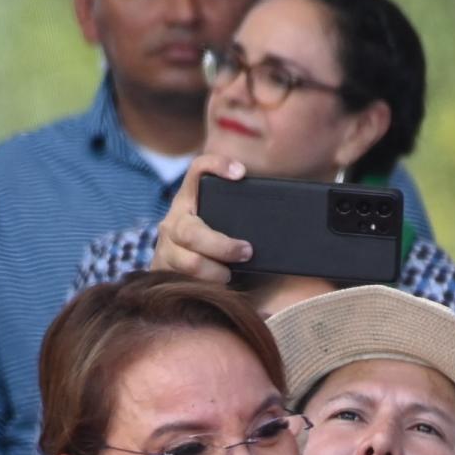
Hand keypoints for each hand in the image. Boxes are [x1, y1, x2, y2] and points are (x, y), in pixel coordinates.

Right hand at [148, 154, 250, 282]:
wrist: (181, 274)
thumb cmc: (217, 246)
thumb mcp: (225, 224)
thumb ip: (241, 215)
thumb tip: (293, 215)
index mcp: (190, 200)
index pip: (198, 171)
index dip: (216, 165)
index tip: (241, 174)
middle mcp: (173, 221)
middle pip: (191, 231)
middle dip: (222, 245)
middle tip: (247, 252)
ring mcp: (165, 247)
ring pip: (188, 261)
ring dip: (213, 271)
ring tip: (228, 276)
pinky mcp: (160, 270)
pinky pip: (181, 280)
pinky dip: (203, 286)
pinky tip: (217, 288)